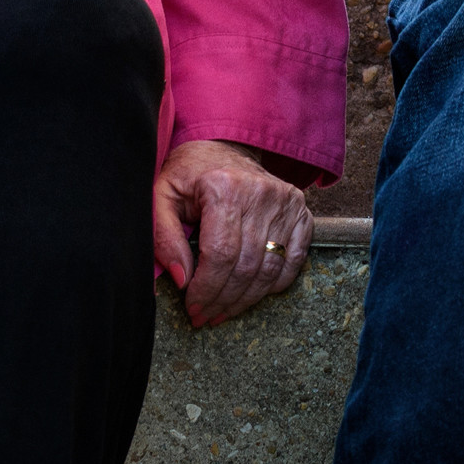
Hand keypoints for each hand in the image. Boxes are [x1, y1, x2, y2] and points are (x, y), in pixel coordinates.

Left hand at [151, 138, 311, 327]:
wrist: (221, 146)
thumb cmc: (188, 174)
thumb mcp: (162, 197)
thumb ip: (165, 237)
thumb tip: (181, 280)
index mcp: (225, 188)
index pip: (221, 255)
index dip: (206, 289)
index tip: (192, 308)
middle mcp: (261, 193)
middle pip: (246, 266)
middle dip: (223, 300)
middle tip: (204, 316)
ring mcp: (286, 202)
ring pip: (270, 268)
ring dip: (246, 299)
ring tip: (223, 311)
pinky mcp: (300, 210)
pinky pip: (294, 259)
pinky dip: (275, 283)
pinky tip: (252, 293)